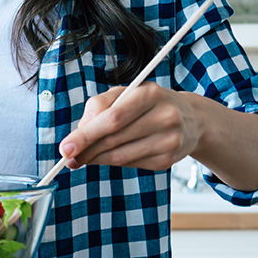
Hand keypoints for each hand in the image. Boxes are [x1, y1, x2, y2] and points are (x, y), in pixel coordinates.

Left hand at [58, 82, 204, 171]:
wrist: (191, 119)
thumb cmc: (150, 102)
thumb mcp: (127, 92)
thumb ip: (100, 105)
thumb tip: (80, 130)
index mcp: (151, 94)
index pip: (113, 118)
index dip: (86, 135)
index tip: (66, 147)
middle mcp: (165, 117)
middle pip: (115, 139)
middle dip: (86, 150)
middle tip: (68, 157)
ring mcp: (169, 141)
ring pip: (121, 156)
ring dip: (96, 159)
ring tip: (82, 158)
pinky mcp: (168, 161)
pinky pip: (131, 165)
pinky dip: (113, 162)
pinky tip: (107, 157)